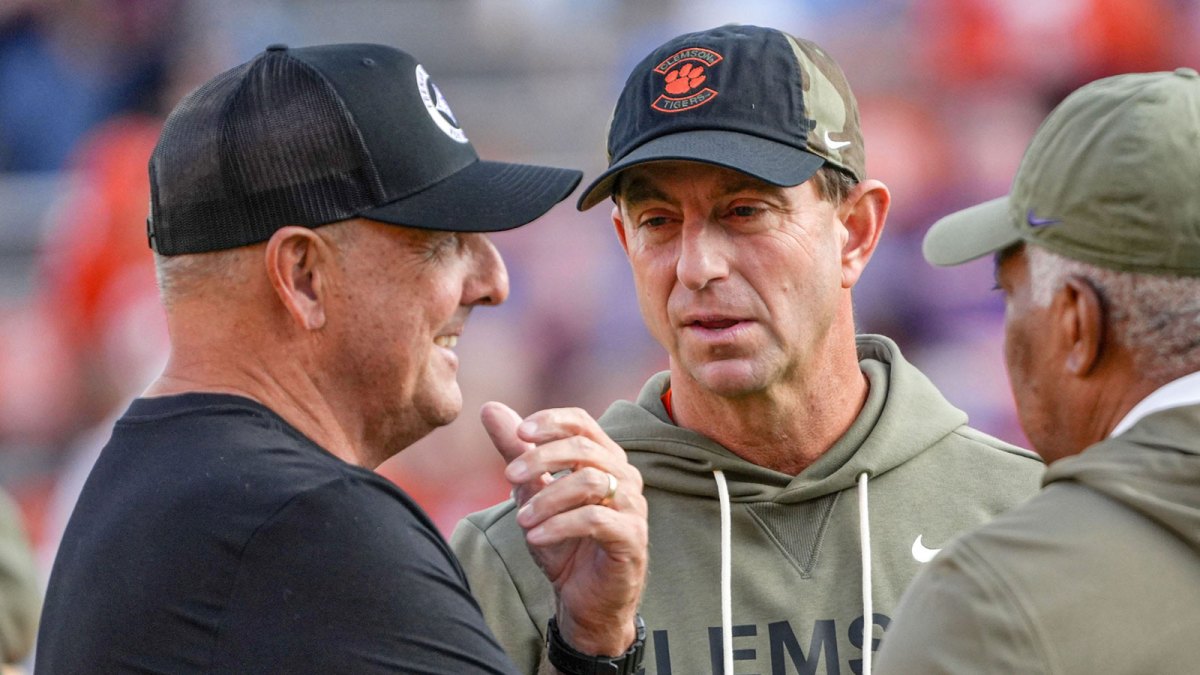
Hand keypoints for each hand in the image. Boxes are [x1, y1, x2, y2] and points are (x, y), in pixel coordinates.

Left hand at [480, 401, 647, 656]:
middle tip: (508, 475)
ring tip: (521, 519)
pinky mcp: (632, 538)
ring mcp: (632, 506)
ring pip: (589, 481)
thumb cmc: (563, 543)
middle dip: (541, 458)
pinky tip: (535, 537)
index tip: (519, 433)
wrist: (584, 599)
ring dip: (547, 498)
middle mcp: (624, 475)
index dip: (552, 421)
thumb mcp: (532, 493)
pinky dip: (558, 525)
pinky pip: (595, 519)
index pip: (583, 422)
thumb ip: (516, 453)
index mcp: (604, 458)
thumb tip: (490, 409)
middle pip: (584, 448)